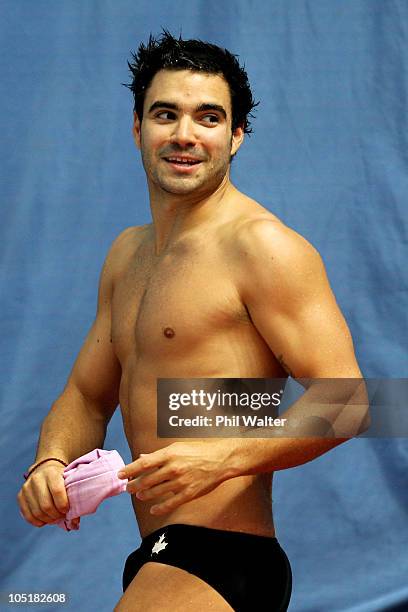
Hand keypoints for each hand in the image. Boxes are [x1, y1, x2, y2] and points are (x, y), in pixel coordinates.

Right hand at [17, 463, 74, 527]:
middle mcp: (37, 479)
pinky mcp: (20, 496)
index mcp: (51, 473)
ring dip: (48, 520)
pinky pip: (28, 516)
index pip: (57, 491)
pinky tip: (46, 520)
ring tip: (55, 518)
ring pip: (37, 513)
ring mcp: (26, 488)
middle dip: (56, 515)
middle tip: (62, 516)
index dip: (63, 505)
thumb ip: (73, 497)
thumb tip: (75, 522)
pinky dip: (38, 522)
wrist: (45, 469)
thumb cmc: (61, 478)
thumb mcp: (69, 481)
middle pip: (46, 505)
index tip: (68, 509)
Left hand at [117, 440, 237, 515]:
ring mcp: (181, 482)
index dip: (129, 470)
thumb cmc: (199, 450)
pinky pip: (170, 503)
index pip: (143, 463)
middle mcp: (173, 468)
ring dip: (144, 495)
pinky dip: (159, 508)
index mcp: (169, 454)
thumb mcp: (177, 447)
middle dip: (134, 485)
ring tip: (139, 495)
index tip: (120, 474)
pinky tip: (153, 510)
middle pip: (147, 480)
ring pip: (156, 492)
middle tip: (128, 488)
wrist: (222, 459)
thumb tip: (141, 457)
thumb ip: (159, 455)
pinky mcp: (189, 493)